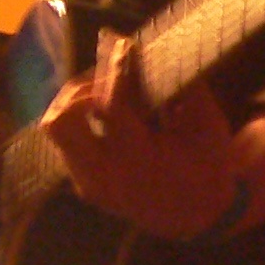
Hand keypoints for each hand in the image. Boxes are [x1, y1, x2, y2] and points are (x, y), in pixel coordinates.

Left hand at [41, 45, 244, 239]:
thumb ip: (184, 87)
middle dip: (81, 89)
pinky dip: (83, 121)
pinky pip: (68, 142)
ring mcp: (88, 183)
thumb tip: (159, 49)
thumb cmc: (209, 165)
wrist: (200, 216)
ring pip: (56, 128)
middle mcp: (104, 176)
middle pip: (61, 119)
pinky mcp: (82, 184)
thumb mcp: (207, 124)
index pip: (108, 106)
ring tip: (110, 94)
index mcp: (139, 162)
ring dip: (78, 102)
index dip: (115, 70)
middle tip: (110, 79)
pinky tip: (112, 116)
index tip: (125, 47)